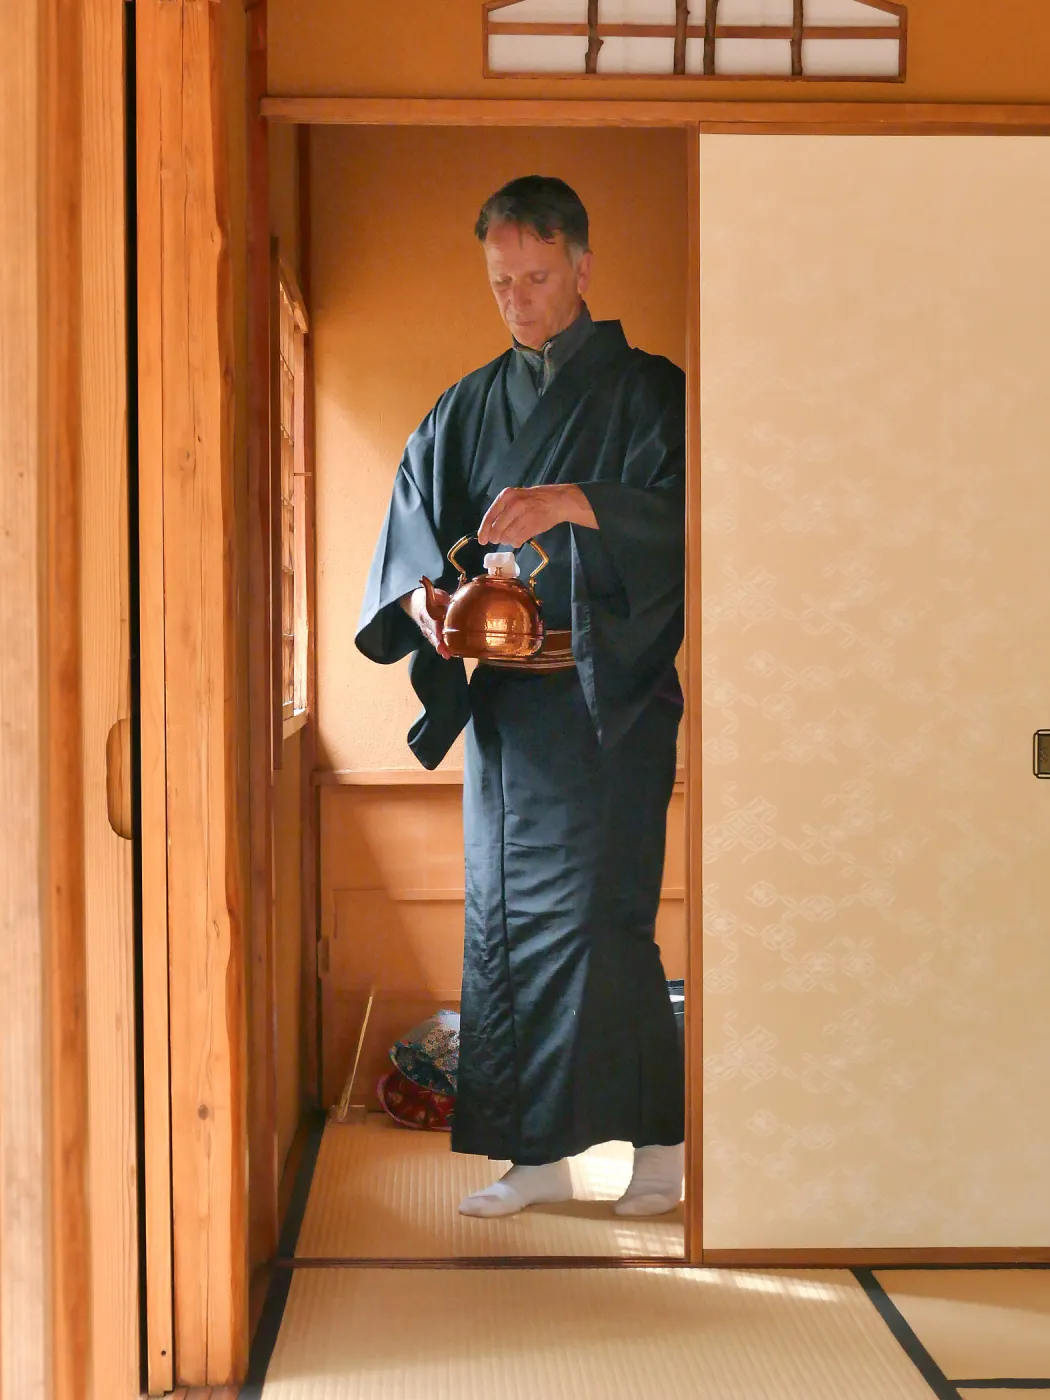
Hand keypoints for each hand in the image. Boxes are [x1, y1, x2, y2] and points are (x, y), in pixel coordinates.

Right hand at [401, 585, 452, 658]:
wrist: (416, 604)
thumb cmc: (429, 599)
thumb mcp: (431, 593)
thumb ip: (432, 590)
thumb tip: (428, 581)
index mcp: (426, 611)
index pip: (431, 620)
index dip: (435, 627)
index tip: (440, 633)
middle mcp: (425, 623)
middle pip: (432, 633)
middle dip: (438, 642)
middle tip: (444, 650)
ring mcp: (428, 630)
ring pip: (433, 640)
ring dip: (440, 648)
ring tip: (446, 655)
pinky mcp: (432, 635)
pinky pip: (436, 642)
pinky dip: (442, 649)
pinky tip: (448, 655)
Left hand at [477, 484, 596, 547]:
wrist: (557, 501)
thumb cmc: (534, 500)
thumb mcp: (516, 497)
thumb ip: (503, 510)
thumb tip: (489, 530)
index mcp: (507, 496)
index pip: (490, 516)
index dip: (483, 531)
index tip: (482, 540)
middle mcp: (514, 505)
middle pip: (497, 529)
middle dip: (495, 538)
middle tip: (497, 540)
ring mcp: (524, 515)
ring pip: (507, 537)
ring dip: (507, 540)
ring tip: (512, 536)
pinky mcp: (532, 526)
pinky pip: (517, 540)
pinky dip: (516, 542)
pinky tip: (518, 539)